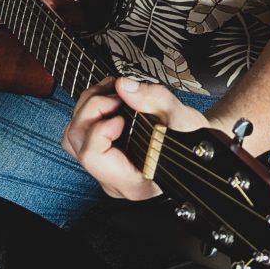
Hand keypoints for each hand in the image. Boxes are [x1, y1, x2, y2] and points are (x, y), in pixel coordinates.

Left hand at [62, 77, 210, 200]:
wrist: (198, 147)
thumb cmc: (193, 140)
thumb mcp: (182, 117)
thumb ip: (154, 100)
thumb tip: (123, 86)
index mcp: (134, 182)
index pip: (93, 157)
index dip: (100, 129)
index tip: (120, 114)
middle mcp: (114, 181)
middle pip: (77, 142)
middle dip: (92, 109)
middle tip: (116, 94)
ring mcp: (105, 169)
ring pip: (72, 136)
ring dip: (87, 107)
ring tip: (112, 92)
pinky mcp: (102, 156)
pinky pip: (79, 133)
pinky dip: (88, 110)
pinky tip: (109, 98)